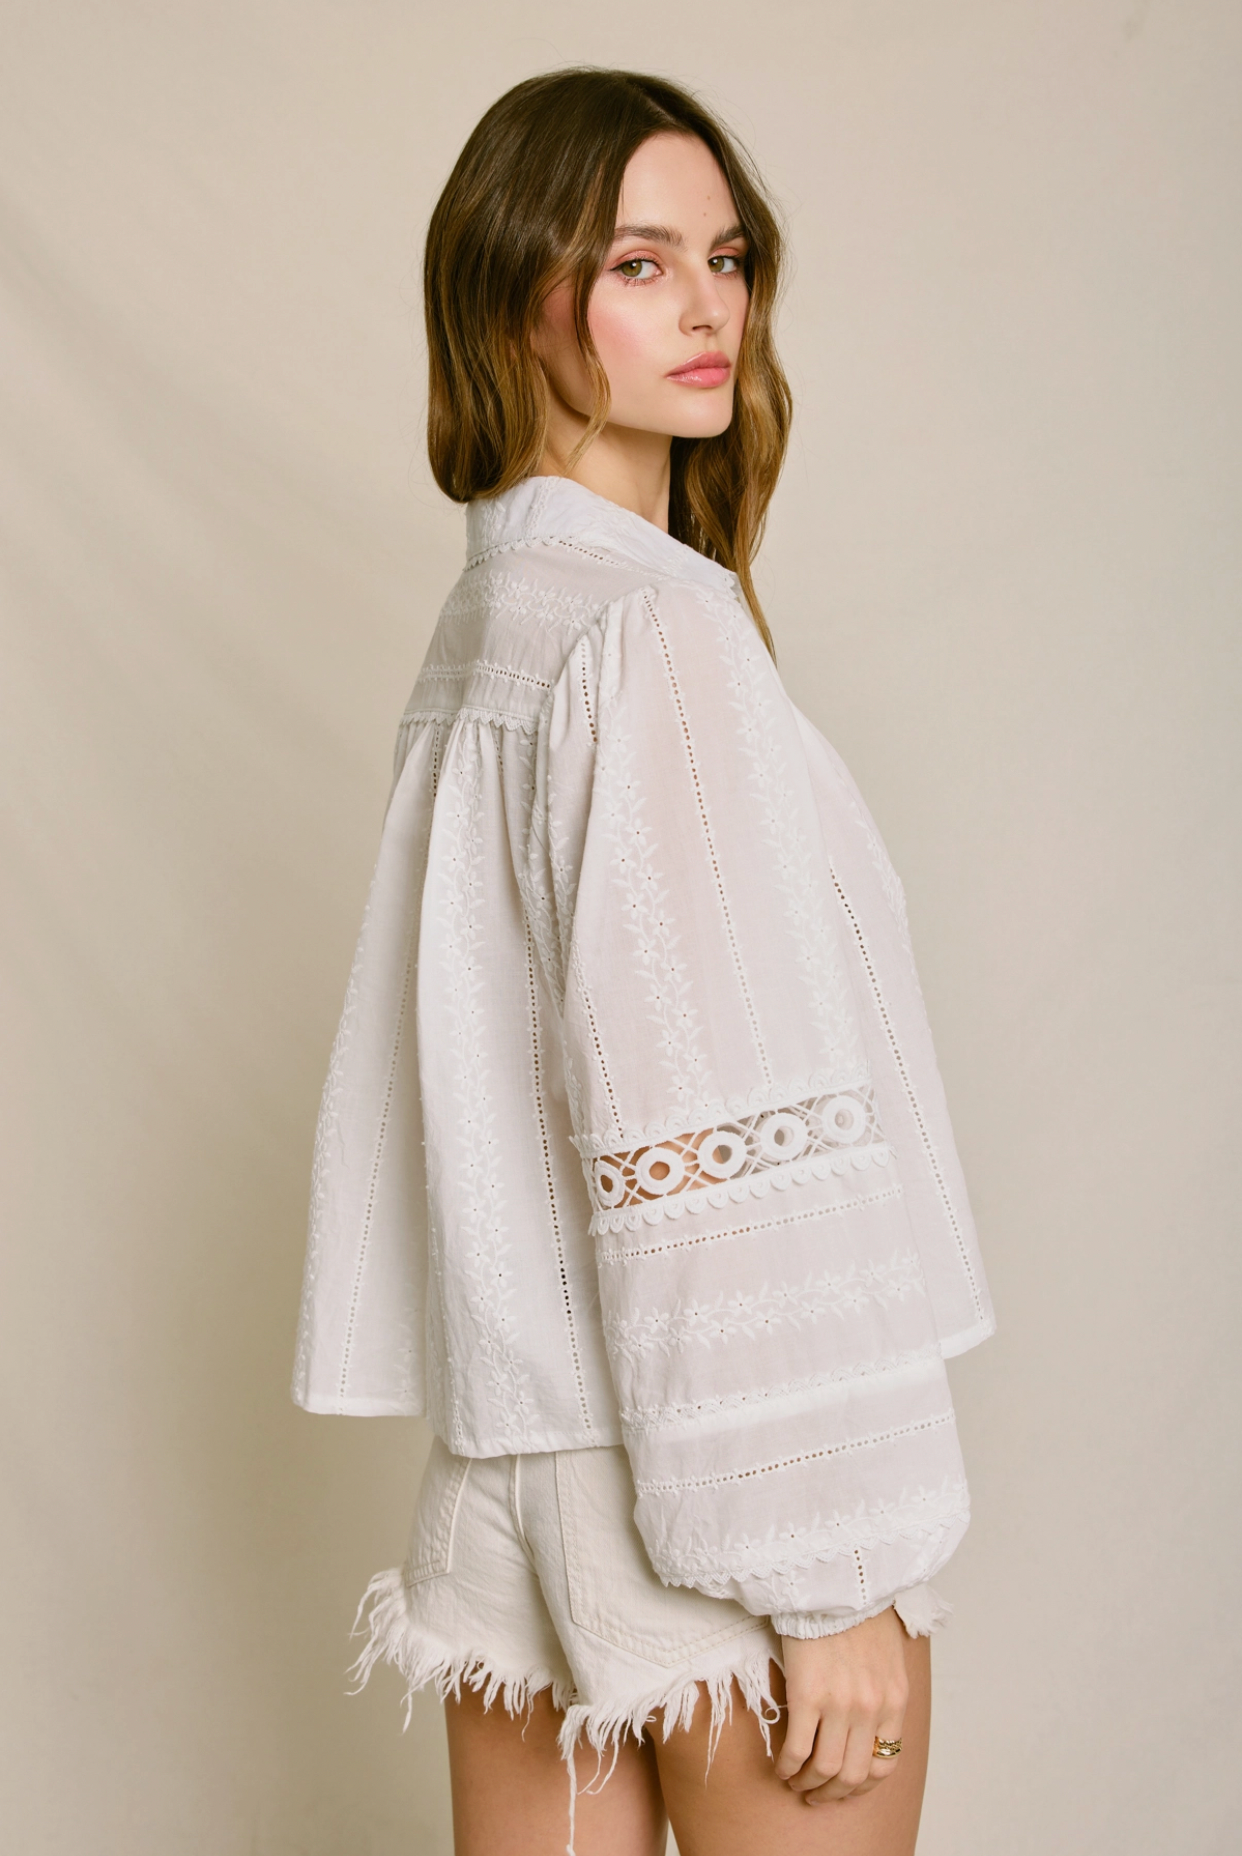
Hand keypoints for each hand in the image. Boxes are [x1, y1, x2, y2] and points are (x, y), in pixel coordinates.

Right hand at [774, 1606, 908, 1802]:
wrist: (834, 1577)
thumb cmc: (857, 1609)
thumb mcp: (887, 1655)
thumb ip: (883, 1690)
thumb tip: (869, 1720)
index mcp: (894, 1700)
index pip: (884, 1765)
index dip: (861, 1786)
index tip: (844, 1787)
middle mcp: (872, 1708)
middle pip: (853, 1775)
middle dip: (832, 1793)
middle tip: (815, 1795)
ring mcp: (841, 1705)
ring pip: (826, 1769)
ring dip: (808, 1785)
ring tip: (796, 1783)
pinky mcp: (808, 1694)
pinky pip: (798, 1748)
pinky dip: (788, 1766)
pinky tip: (781, 1766)